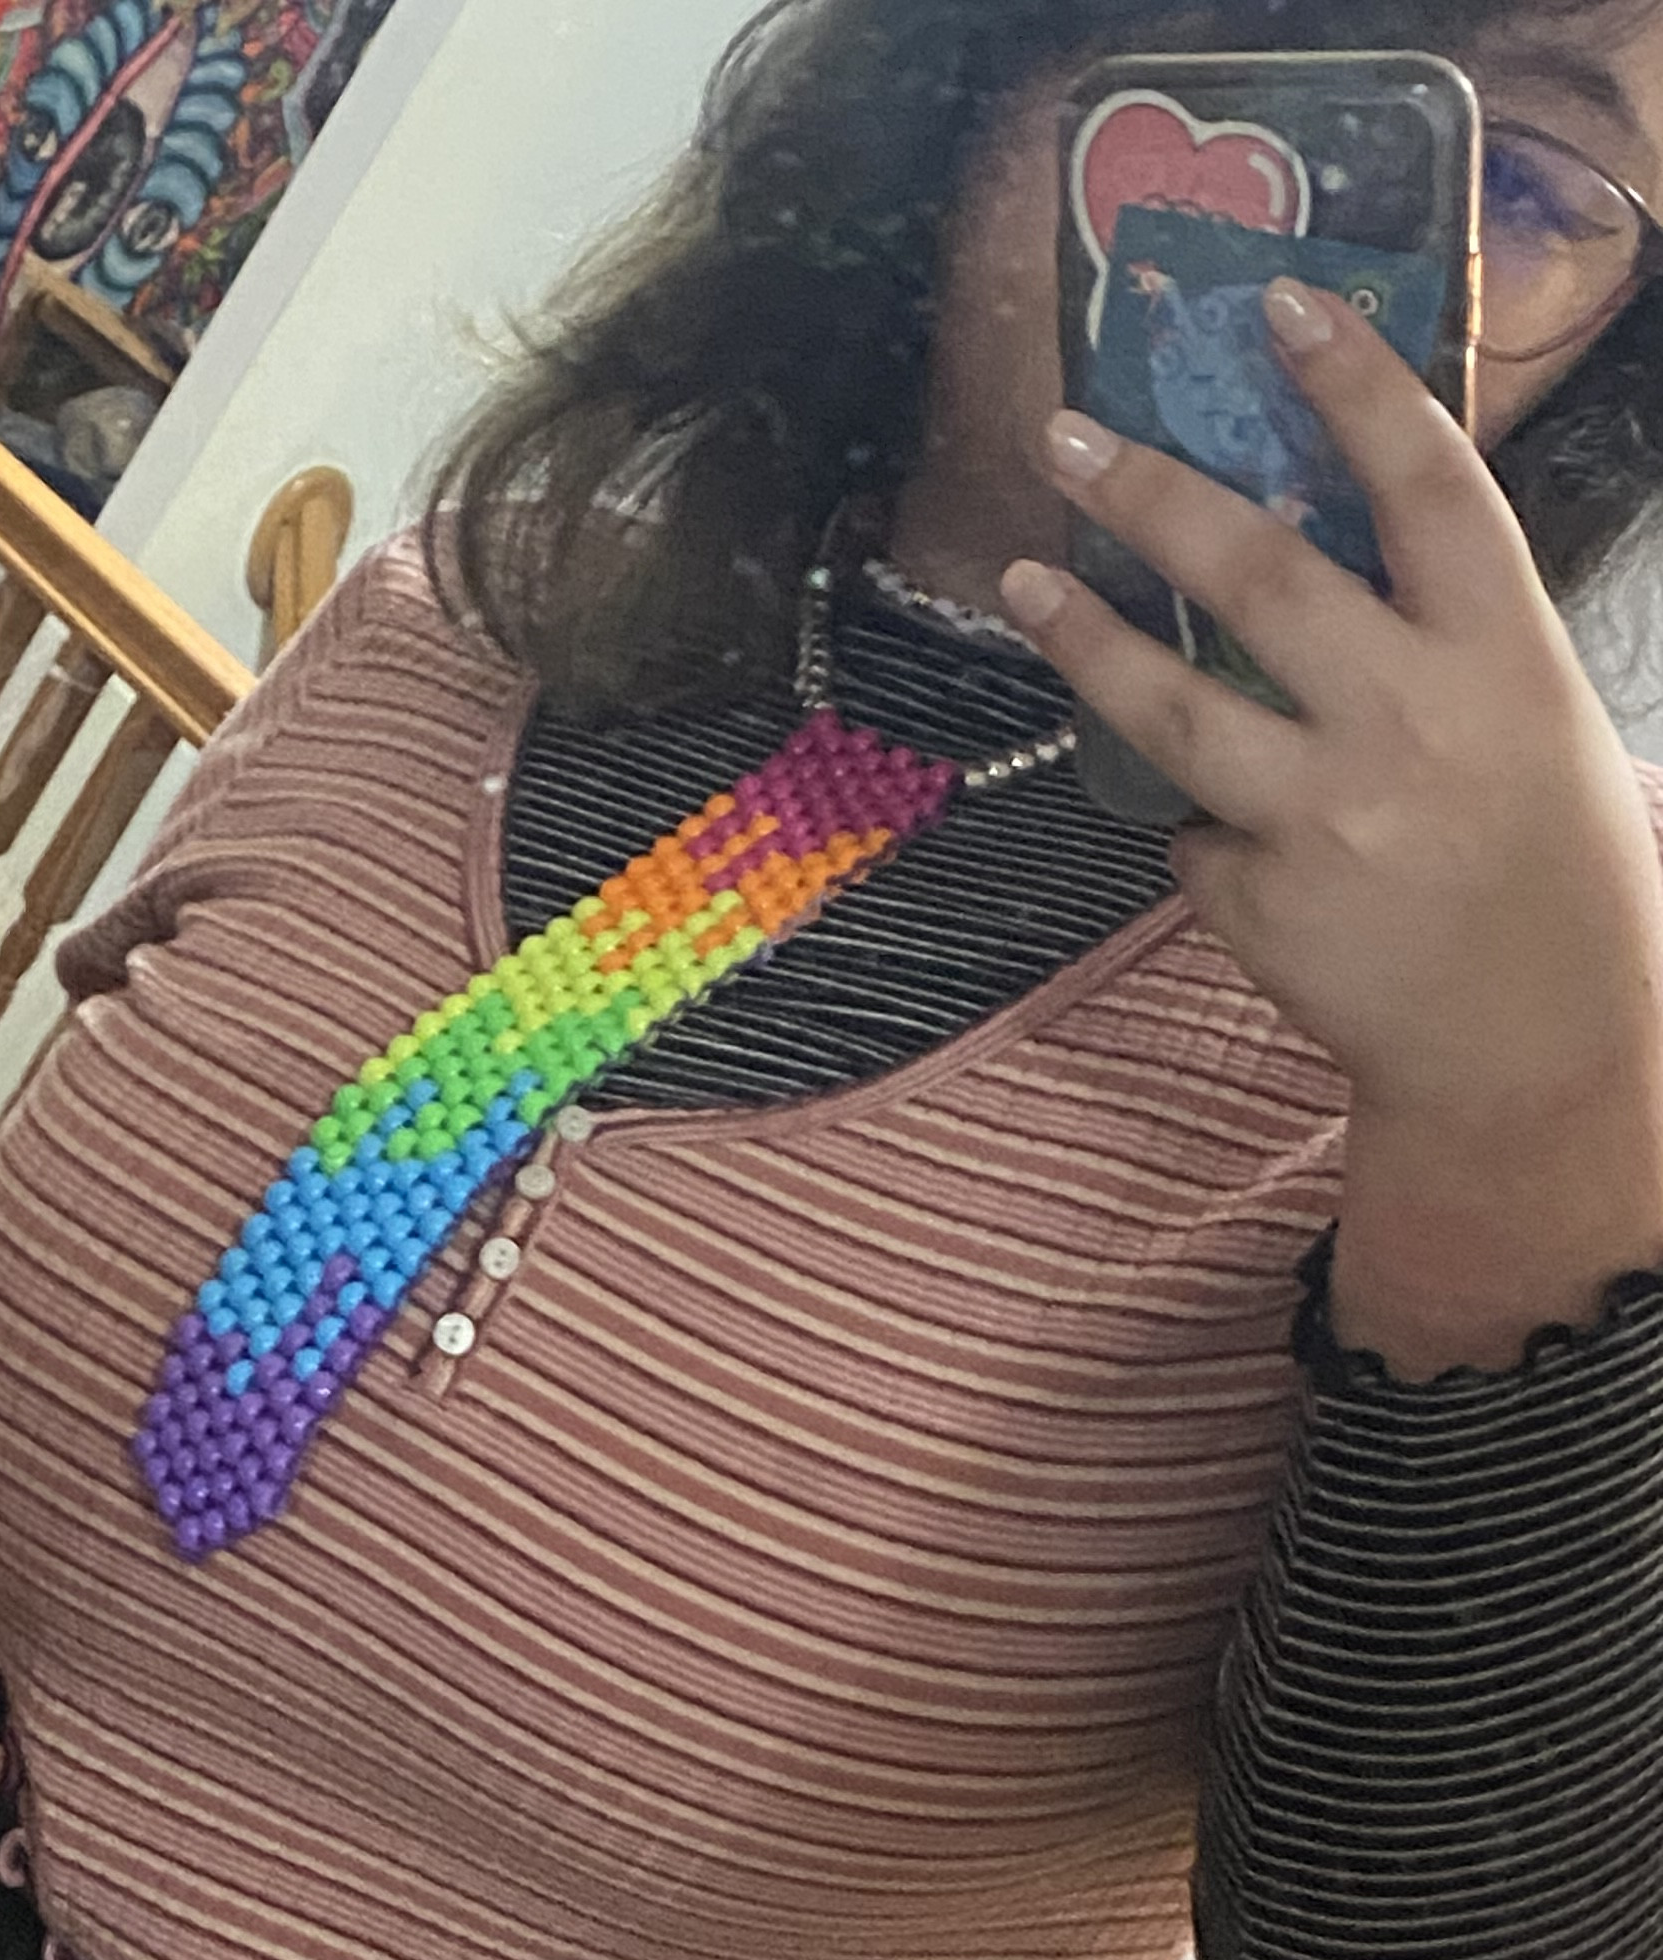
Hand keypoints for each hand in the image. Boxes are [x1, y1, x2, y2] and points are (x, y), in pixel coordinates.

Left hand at [1002, 278, 1662, 1371]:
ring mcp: (1325, 814)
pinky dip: (1201, 826)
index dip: (1353, 382)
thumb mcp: (1535, 717)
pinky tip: (1242, 842)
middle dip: (1152, 493)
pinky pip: (1193, 834)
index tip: (1277, 303)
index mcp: (1506, 654)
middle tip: (1069, 436)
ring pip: (1171, 705)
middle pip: (1259, 573)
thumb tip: (1327, 535)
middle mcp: (1411, 719)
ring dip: (1084, 638)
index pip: (1426, 482)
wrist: (1527, 1044)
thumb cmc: (1546, 863)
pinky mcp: (1260, 898)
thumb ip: (1440, 634)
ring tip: (1024, 580)